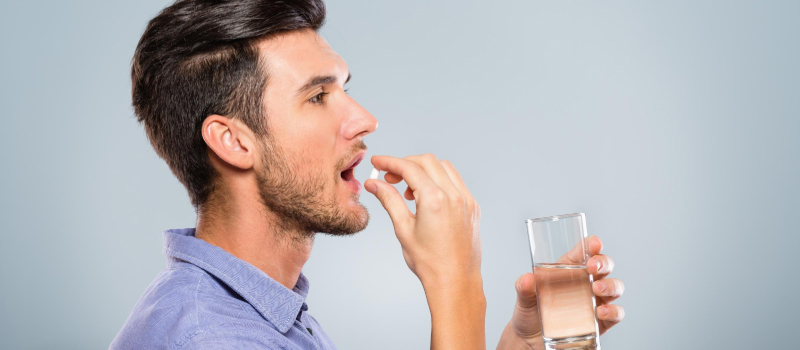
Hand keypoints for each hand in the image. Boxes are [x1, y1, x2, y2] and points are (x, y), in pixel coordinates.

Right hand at [365, 153, 484, 349]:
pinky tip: (427, 197)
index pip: (409, 168)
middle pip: (427, 161)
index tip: (377, 162)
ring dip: (423, 171)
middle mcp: (454, 195)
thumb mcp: (403, 229)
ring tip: (408, 191)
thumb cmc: (429, 262)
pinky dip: (438, 180)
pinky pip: (455, 181)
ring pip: (443, 168)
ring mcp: (466, 200)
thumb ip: (389, 200)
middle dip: (405, 164)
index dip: (390, 162)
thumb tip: (374, 183)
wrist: (455, 281)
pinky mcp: (472, 206)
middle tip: (389, 177)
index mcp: (435, 200)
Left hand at [498, 236, 624, 349]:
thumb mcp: (524, 298)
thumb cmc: (530, 313)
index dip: (592, 244)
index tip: (594, 243)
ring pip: (615, 287)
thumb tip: (527, 278)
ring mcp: (595, 302)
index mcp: (568, 270)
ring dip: (610, 286)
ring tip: (596, 289)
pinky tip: (602, 312)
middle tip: (593, 267)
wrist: (530, 342)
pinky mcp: (600, 322)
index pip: (584, 251)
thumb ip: (524, 288)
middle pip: (605, 265)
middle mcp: (585, 283)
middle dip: (603, 262)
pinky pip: (616, 314)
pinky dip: (614, 311)